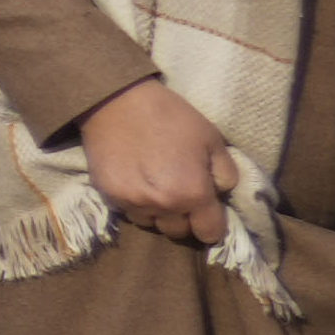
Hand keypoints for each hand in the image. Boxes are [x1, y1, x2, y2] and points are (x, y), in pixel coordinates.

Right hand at [78, 78, 235, 240]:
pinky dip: (136, 201)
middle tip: (182, 194)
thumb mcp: (212, 138)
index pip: (209, 233)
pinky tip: (136, 180)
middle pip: (178, 232)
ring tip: (156, 187)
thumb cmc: (171, 117)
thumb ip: (225, 172)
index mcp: (192, 194)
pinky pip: (129, 210)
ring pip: (151, 223)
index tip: (208, 211)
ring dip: (158, 212)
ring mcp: (133, 203)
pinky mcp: (109, 196)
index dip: (212, 223)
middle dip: (184, 218)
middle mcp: (163, 206)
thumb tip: (220, 192)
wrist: (117, 101)